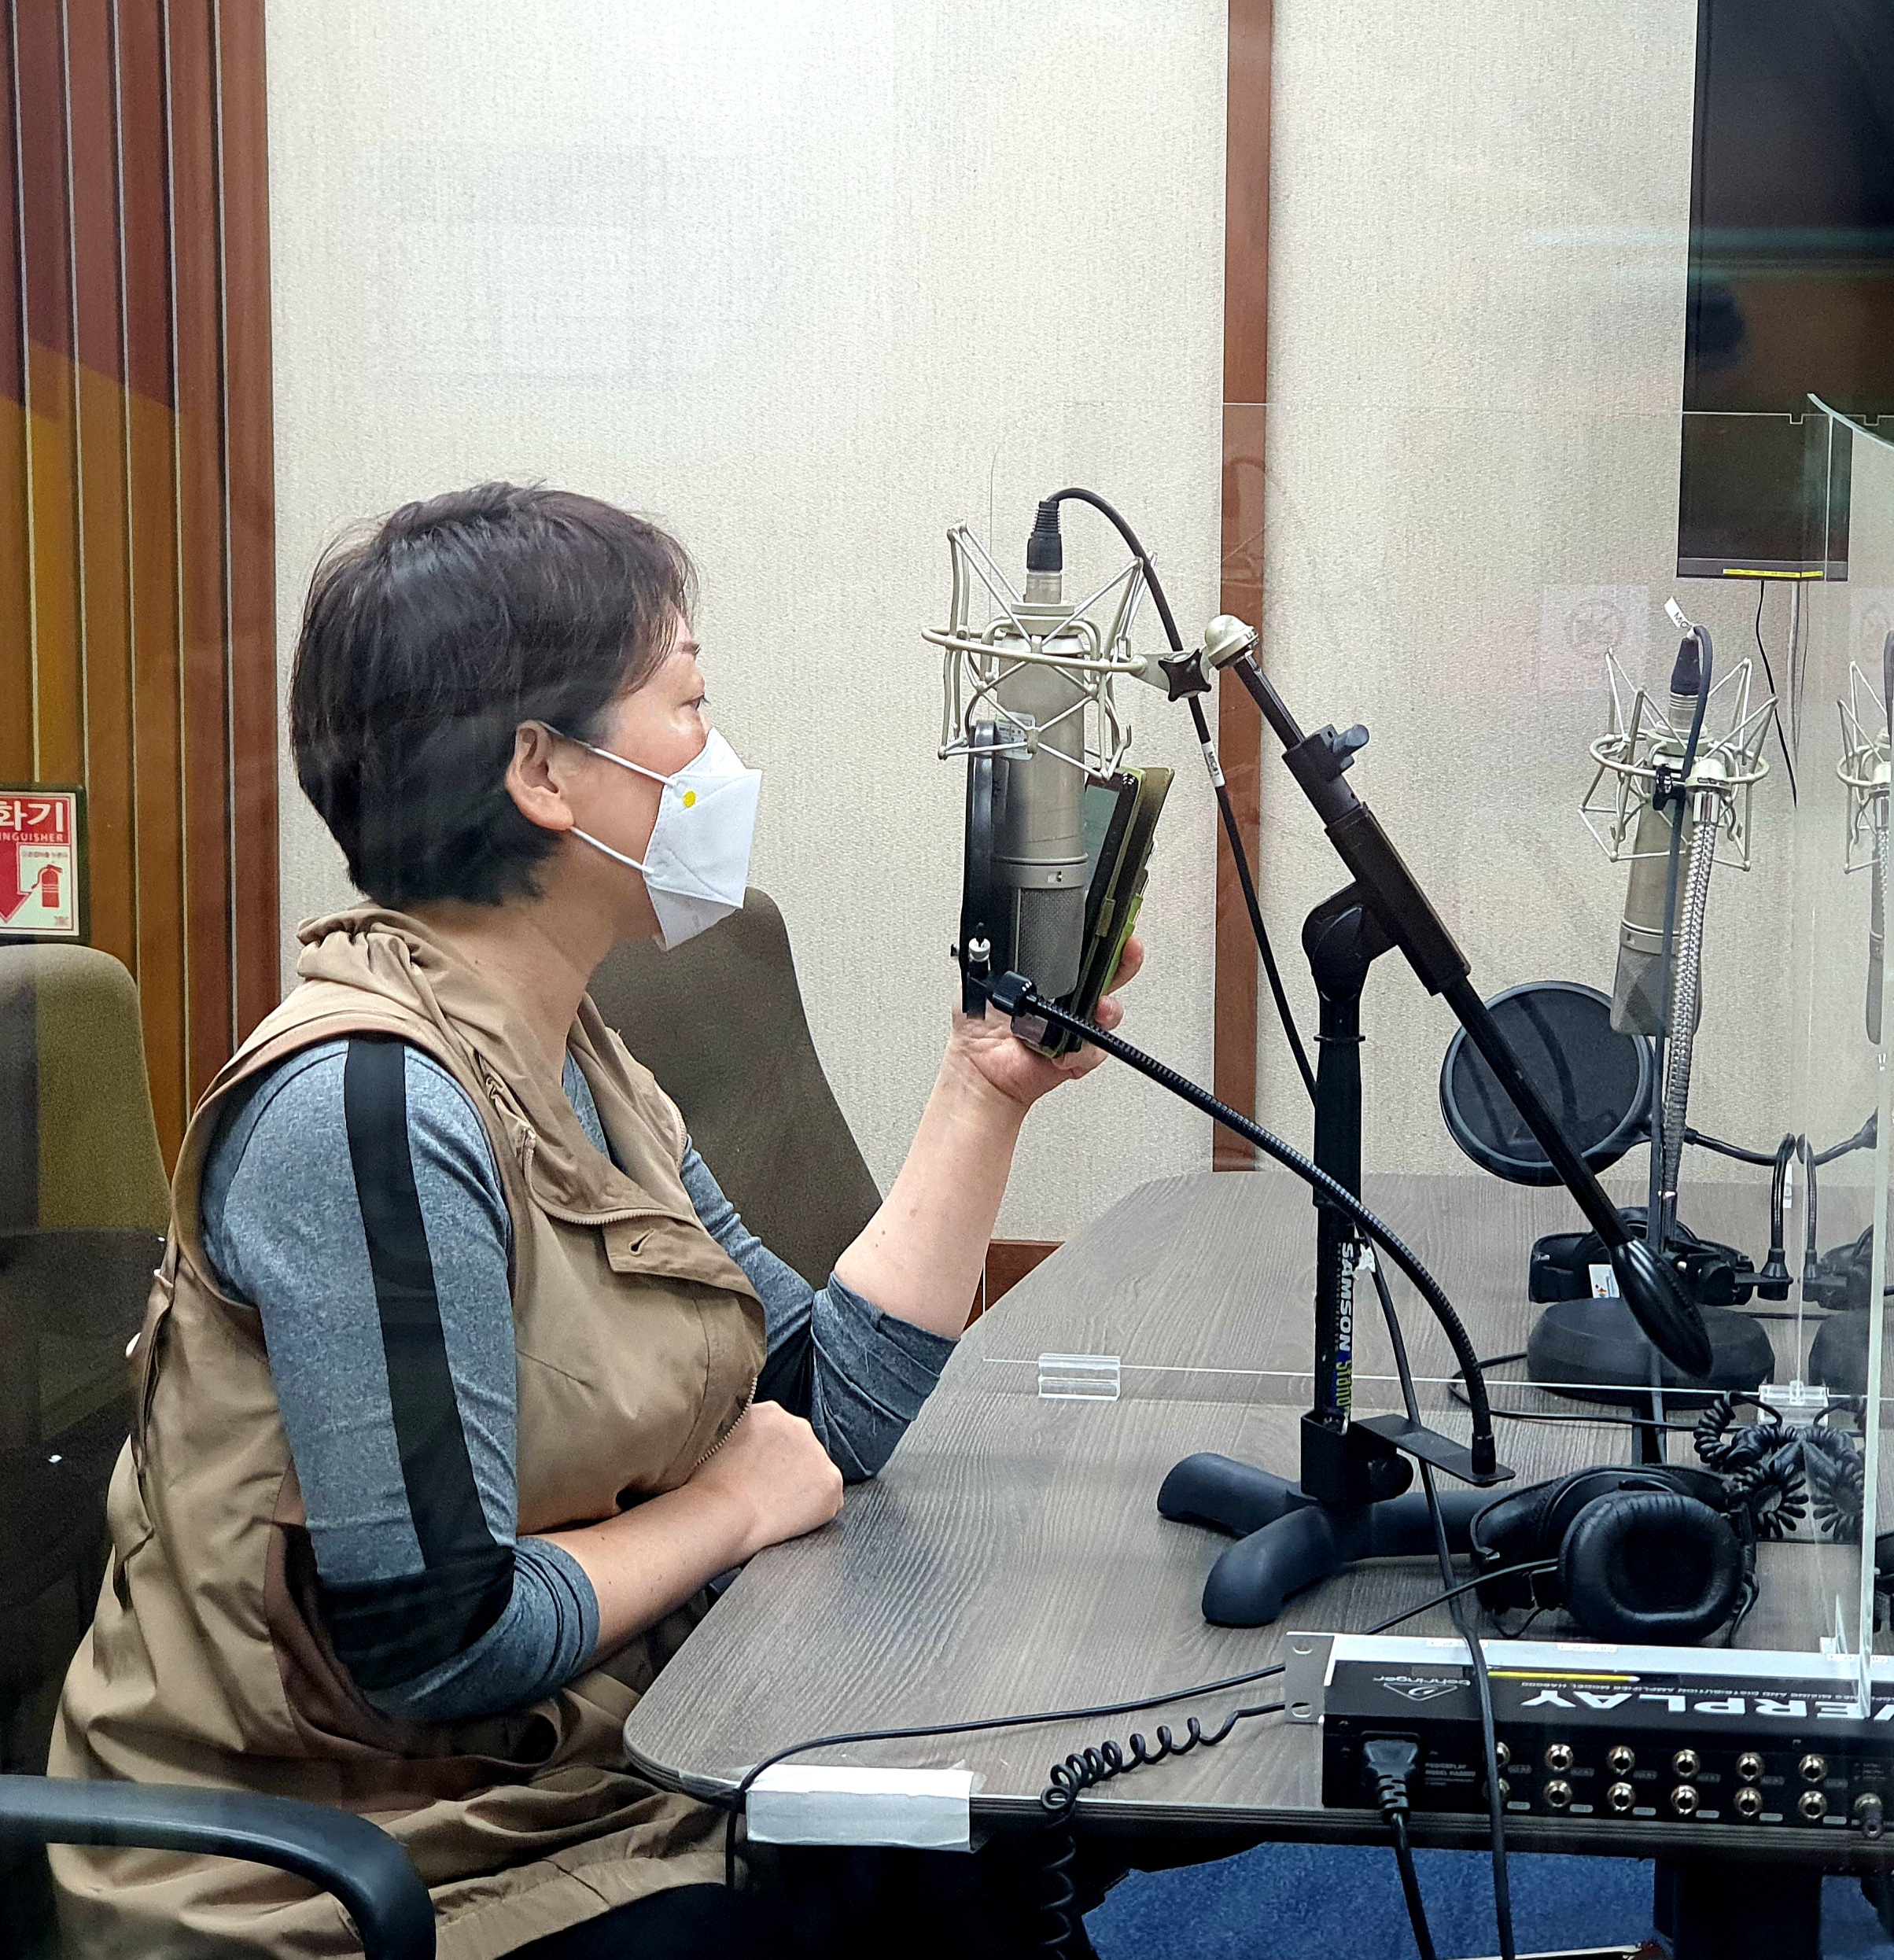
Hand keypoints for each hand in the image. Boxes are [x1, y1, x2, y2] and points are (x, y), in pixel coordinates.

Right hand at [687, 1400, 842, 1560]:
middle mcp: (800, 1426)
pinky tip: (788, 1517)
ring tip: (773, 1505)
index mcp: (771, 1411)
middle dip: (786, 1466)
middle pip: (798, 1448)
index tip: (755, 1470)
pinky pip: (827, 1498)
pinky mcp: (831, 1485)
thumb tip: (741, 1437)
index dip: (766, 1454)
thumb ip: (739, 1428)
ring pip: (813, 1472)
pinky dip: (813, 1509)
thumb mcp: (718, 1437)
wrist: (723, 1512)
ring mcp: (819, 1455)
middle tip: (764, 1489)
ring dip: (800, 1485)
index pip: (777, 1431)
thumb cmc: (708, 1483)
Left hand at [946, 935, 1145, 1111]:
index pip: (1084, 948)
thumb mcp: (982, 975)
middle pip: (1110, 972)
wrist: (978, 1065)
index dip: (1102, 935)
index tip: (1109, 924)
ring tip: (1097, 1007)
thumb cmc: (978, 1023)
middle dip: (1125, 959)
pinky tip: (1063, 1051)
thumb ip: (997, 951)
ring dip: (1107, 1008)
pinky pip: (1095, 1048)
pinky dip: (1082, 1050)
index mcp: (1050, 973)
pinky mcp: (1078, 1052)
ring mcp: (1076, 1024)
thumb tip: (1005, 930)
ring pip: (1109, 1010)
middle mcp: (1069, 996)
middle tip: (1128, 949)